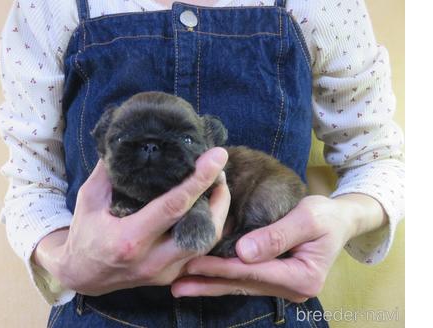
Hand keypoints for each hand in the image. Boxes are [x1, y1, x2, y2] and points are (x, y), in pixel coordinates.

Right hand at [32, 147, 229, 295]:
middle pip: (204, 229)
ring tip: (217, 186)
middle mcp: (152, 260)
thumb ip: (108, 170)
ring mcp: (165, 272)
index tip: (217, 156)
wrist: (83, 277)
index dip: (199, 179)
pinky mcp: (171, 277)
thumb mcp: (89, 199)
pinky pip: (200, 252)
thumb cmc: (85, 234)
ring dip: (219, 213)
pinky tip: (208, 208)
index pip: (174, 206)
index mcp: (130, 239)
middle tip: (220, 171)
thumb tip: (128, 138)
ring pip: (208, 243)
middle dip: (220, 197)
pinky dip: (209, 228)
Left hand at [171, 194, 385, 301]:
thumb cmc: (327, 216)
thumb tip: (244, 252)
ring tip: (179, 287)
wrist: (340, 221)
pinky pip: (244, 281)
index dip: (223, 266)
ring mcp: (283, 288)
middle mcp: (292, 289)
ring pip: (240, 285)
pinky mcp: (275, 281)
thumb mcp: (308, 218)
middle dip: (208, 282)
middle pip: (243, 283)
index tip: (194, 262)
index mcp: (303, 277)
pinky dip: (221, 279)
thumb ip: (277, 235)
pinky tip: (200, 280)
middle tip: (175, 284)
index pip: (254, 271)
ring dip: (209, 285)